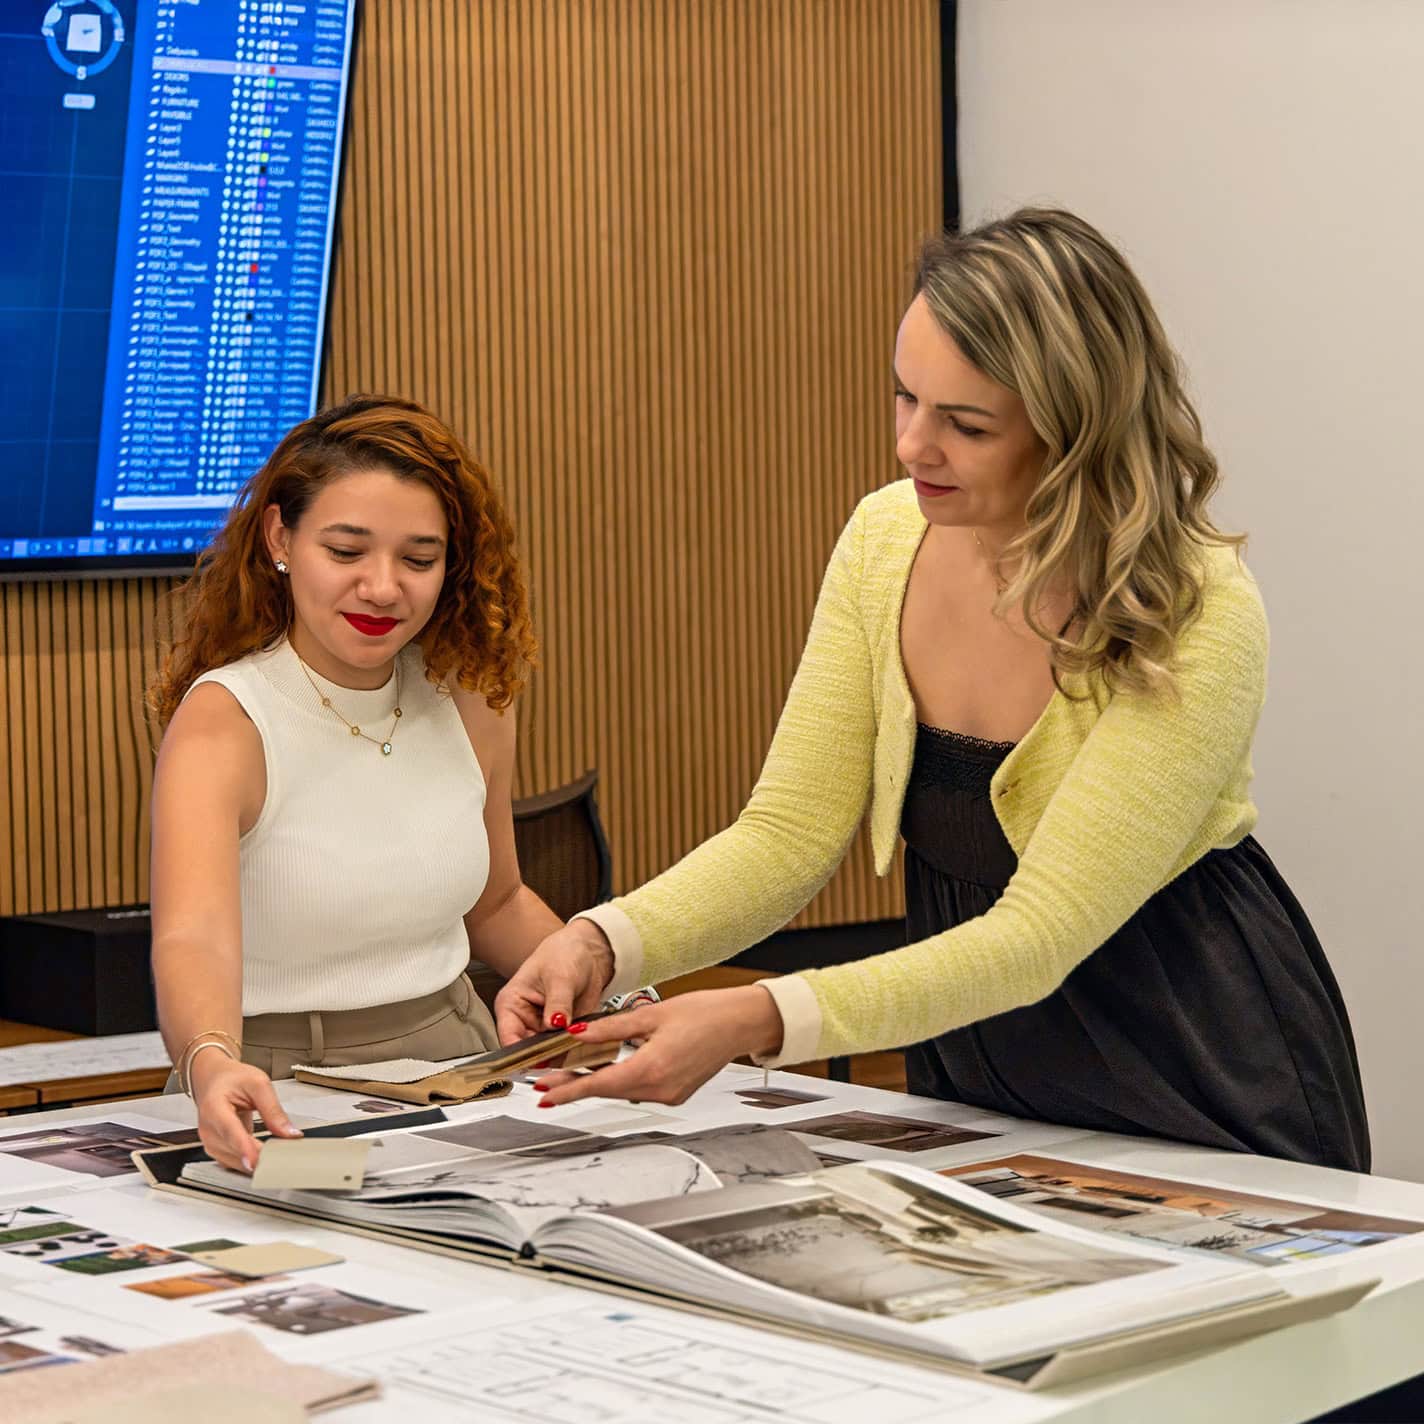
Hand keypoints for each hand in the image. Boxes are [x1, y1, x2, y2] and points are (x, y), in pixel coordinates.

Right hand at [191, 1052, 301, 1171]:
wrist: (214, 1079)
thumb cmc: (232, 1079)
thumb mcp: (259, 1084)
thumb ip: (273, 1110)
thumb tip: (289, 1133)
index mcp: (214, 1107)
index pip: (230, 1131)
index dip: (243, 1148)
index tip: (255, 1161)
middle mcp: (208, 1128)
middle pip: (234, 1150)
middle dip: (259, 1155)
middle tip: (284, 1153)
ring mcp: (210, 1142)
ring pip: (234, 1161)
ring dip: (256, 1160)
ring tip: (277, 1151)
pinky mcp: (216, 1150)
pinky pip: (234, 1163)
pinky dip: (250, 1160)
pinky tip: (264, 1154)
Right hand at [495, 921, 615, 1043]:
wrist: (588, 952)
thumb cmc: (563, 954)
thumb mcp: (560, 977)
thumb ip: (557, 1003)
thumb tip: (555, 1024)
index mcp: (511, 1005)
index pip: (508, 1037)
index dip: (520, 1053)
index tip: (539, 1058)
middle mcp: (524, 1021)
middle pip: (528, 1051)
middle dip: (546, 1055)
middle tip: (564, 1049)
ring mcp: (544, 1029)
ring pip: (548, 1055)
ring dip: (562, 1053)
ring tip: (577, 1043)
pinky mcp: (562, 1033)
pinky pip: (566, 1050)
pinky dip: (575, 1050)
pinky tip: (585, 1044)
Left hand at [531, 985, 784, 1106]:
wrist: (740, 1023)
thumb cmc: (705, 1013)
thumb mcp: (651, 1014)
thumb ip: (611, 1027)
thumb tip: (578, 1032)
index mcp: (652, 1067)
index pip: (599, 1084)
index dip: (569, 1091)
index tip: (546, 1095)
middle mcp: (661, 1088)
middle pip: (607, 1091)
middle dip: (576, 1086)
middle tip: (548, 1083)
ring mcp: (669, 1095)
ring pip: (622, 1091)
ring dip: (597, 1083)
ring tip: (571, 1074)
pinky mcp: (675, 1093)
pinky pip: (639, 1089)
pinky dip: (620, 1081)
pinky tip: (607, 1070)